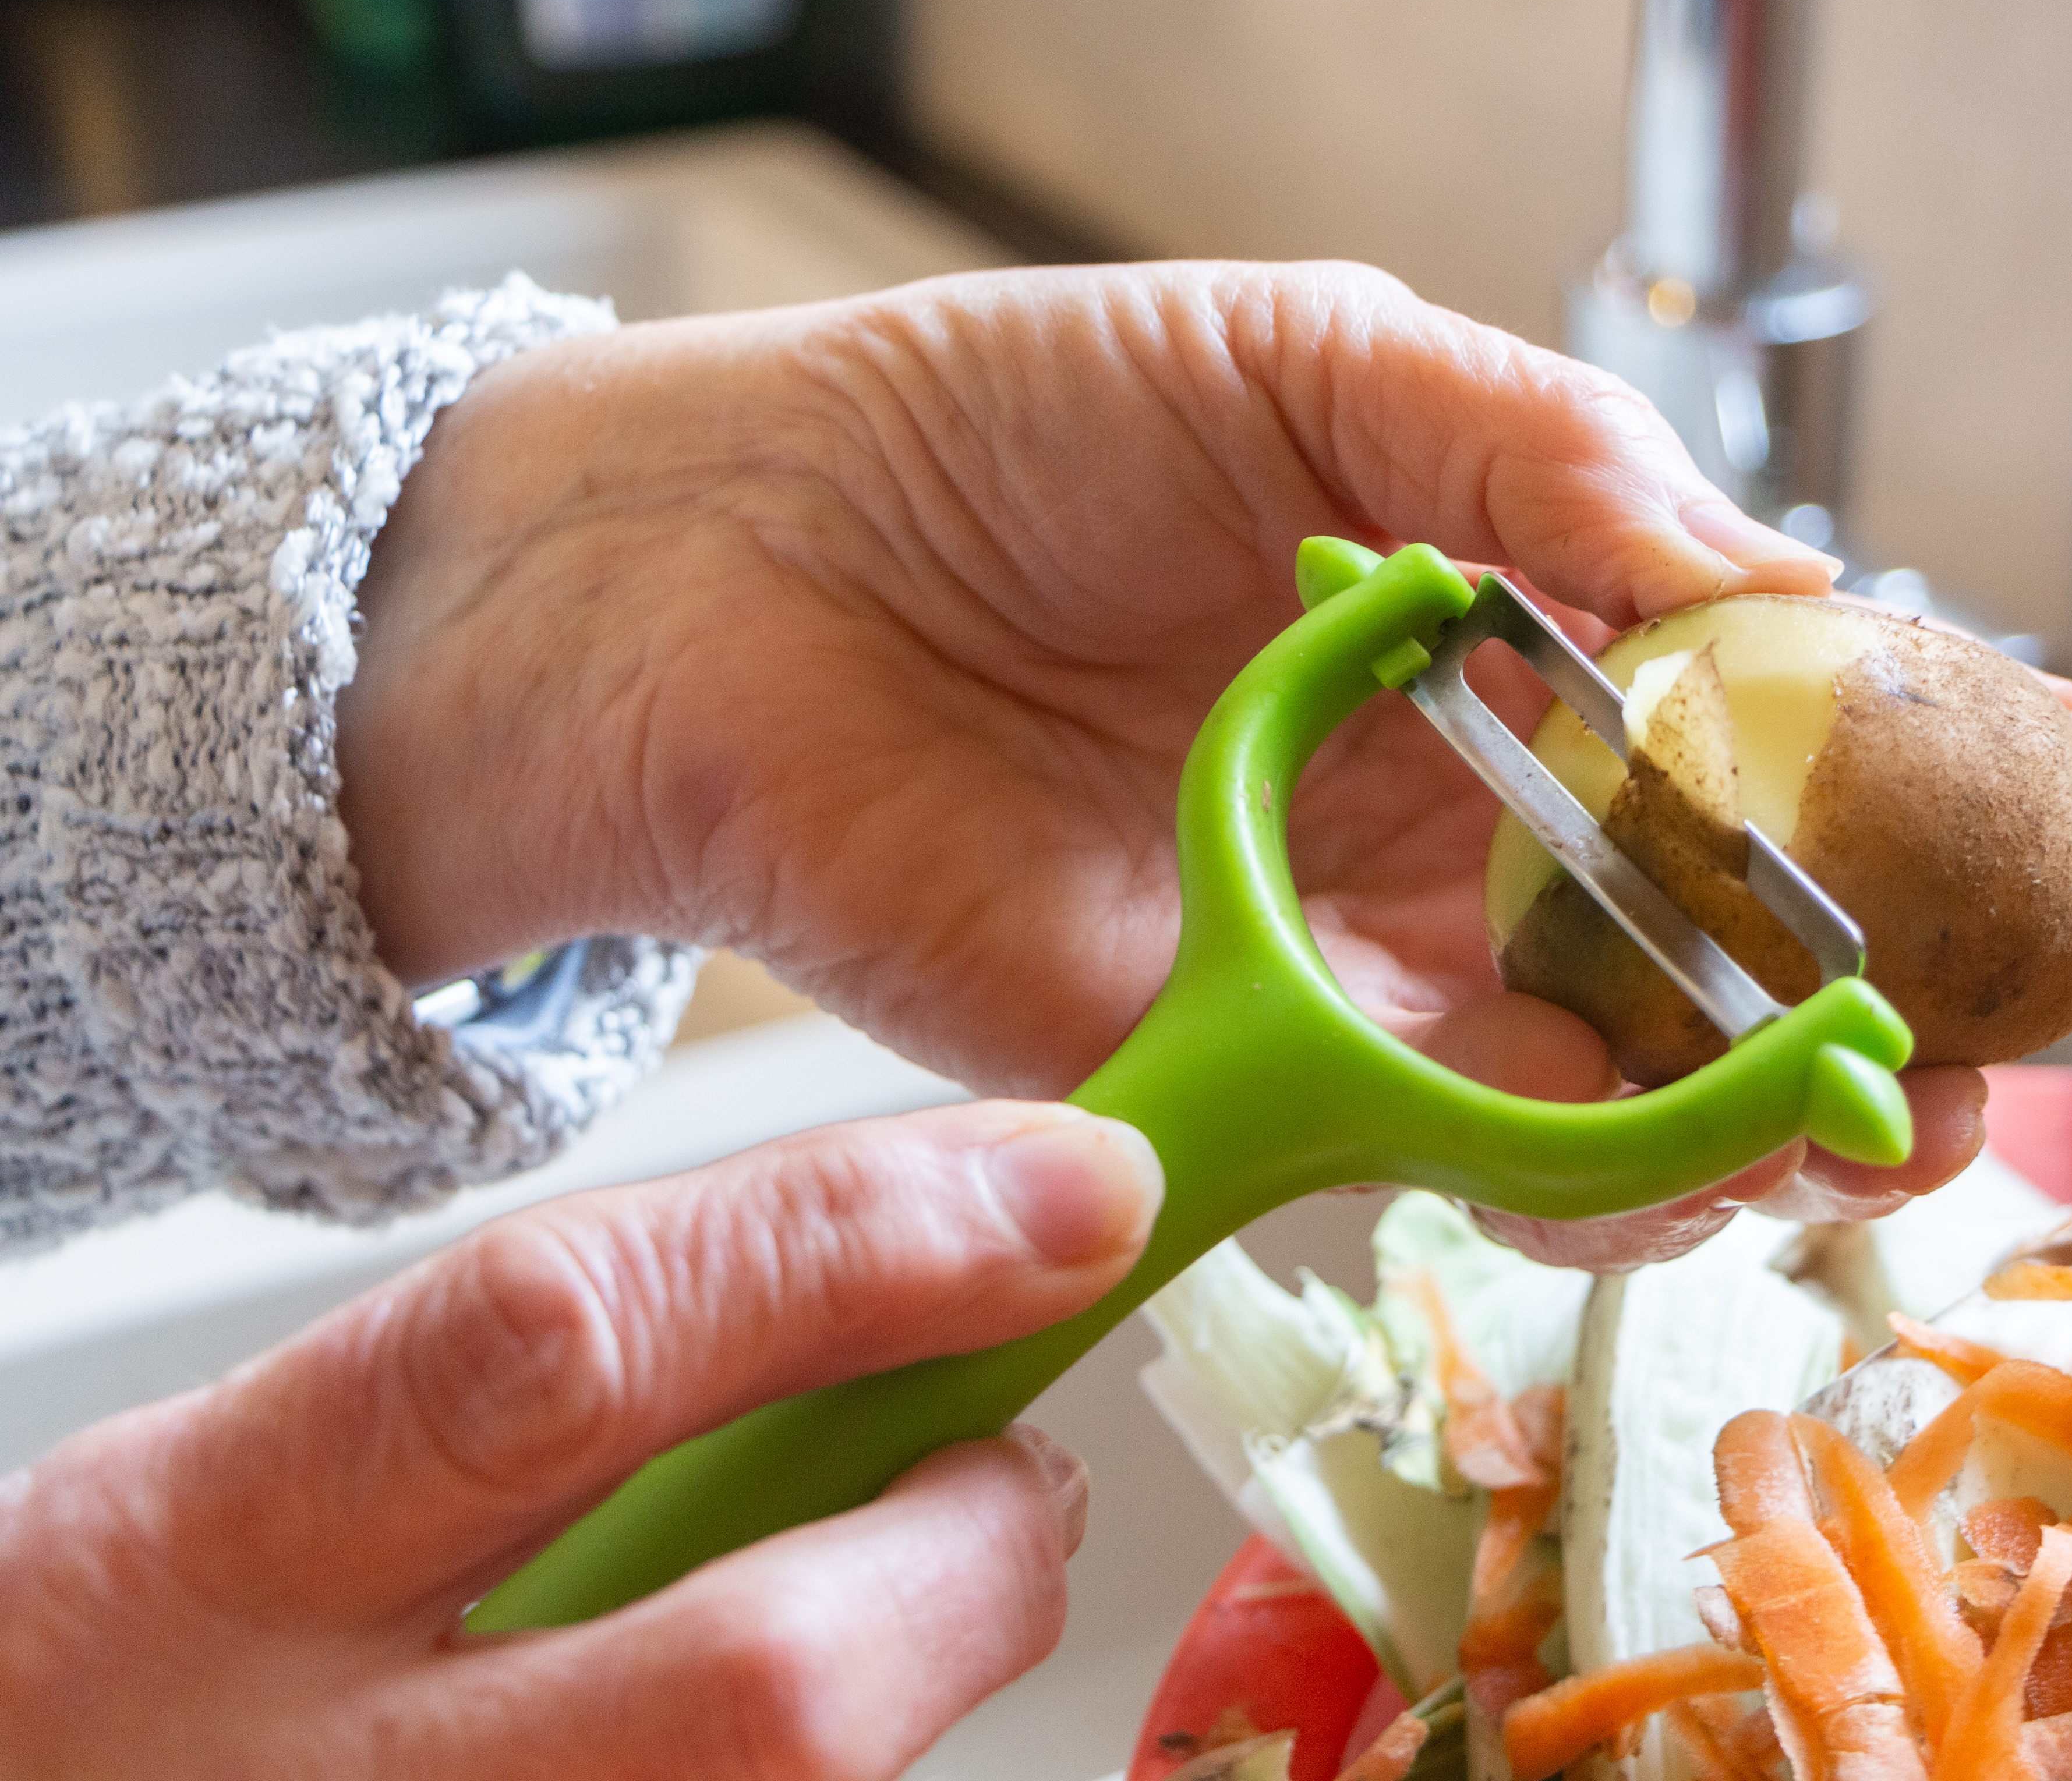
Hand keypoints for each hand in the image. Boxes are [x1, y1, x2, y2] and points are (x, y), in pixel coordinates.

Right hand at [0, 1102, 1161, 1780]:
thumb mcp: (270, 1474)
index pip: (575, 1350)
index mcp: (228, 1550)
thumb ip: (560, 1385)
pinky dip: (817, 1761)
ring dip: (914, 1692)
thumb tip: (917, 1270)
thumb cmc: (158, 1666)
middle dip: (970, 1562)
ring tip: (893, 1606)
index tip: (1071, 1189)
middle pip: (770, 1690)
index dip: (857, 1252)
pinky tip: (764, 1730)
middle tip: (1018, 1483)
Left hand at [337, 262, 2071, 1265]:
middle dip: (1936, 967)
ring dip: (1790, 1104)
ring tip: (1878, 1111)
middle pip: (1778, 915)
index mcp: (1538, 619)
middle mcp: (1497, 803)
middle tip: (2034, 999)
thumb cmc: (1012, 424)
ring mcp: (1403, 948)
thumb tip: (1769, 583)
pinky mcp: (1278, 1065)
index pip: (1817, 695)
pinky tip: (1678, 1155)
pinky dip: (1602, 1169)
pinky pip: (1481, 1152)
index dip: (1998, 750)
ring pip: (1659, 1069)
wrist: (738, 573)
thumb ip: (1549, 463)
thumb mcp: (1316, 363)